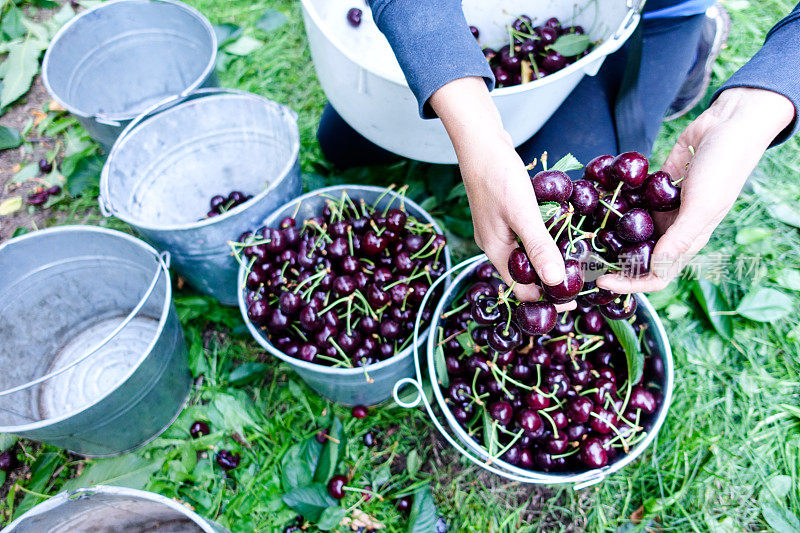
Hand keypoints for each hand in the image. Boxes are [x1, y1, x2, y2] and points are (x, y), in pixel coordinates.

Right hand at [429, 78, 566, 301]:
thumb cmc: (499, 175)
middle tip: (581, 279)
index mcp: (495, 251)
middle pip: (525, 274)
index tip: (574, 300)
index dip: (546, 298)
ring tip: (577, 257)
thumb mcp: (523, 213)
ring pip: (527, 254)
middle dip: (550, 279)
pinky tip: (561, 229)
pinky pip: (527, 235)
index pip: (521, 288)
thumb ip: (539, 247)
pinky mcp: (505, 214)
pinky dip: (544, 237)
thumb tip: (555, 282)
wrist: (480, 142)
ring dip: (549, 256)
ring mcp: (499, 229)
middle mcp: (495, 244)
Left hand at [598, 87, 794, 293]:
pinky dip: (615, 201)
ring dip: (610, 231)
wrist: (729, 125)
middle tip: (583, 259)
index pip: (657, 275)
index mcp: (687, 240)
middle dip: (613, 261)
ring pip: (631, 229)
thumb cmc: (723, 168)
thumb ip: (680, 238)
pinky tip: (595, 200)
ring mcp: (663, 208)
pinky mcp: (655, 187)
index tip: (602, 281)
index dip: (631, 284)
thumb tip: (656, 268)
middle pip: (638, 256)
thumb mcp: (703, 205)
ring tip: (582, 231)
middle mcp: (673, 228)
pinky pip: (631, 200)